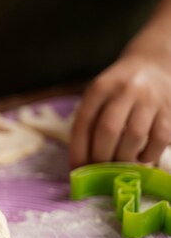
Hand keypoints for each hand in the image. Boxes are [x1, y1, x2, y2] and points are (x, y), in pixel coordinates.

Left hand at [70, 53, 170, 167]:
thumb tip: (82, 162)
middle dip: (100, 157)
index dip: (78, 149)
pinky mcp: (170, 111)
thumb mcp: (98, 95)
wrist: (153, 64)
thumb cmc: (118, 89)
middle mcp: (125, 91)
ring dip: (123, 159)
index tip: (76, 170)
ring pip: (134, 137)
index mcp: (100, 88)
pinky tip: (140, 159)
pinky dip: (148, 155)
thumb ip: (89, 122)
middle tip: (98, 173)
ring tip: (117, 169)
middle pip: (108, 130)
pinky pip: (159, 140)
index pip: (84, 122)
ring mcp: (149, 100)